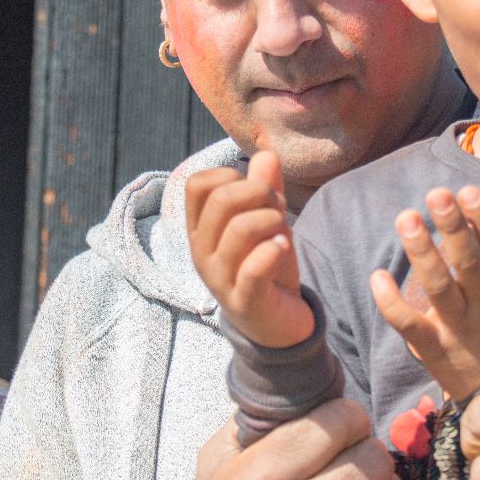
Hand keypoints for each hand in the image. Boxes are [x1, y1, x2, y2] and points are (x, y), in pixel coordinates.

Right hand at [186, 150, 313, 348]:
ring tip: (282, 232)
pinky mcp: (244, 302)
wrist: (276, 326)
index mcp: (200, 229)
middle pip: (220, 200)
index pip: (198, 184)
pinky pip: (253, 269)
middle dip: (259, 193)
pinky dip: (272, 251)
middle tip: (278, 208)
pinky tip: (281, 249)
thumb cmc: (265, 266)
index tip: (255, 190)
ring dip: (272, 220)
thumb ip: (265, 187)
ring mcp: (219, 279)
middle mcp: (201, 253)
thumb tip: (267, 153)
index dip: (230, 175)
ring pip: (240, 230)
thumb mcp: (266, 223)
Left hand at [369, 185, 479, 398]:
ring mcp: (461, 332)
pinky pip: (410, 326)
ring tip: (407, 218)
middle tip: (437, 194)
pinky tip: (378, 276)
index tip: (469, 191)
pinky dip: (392, 303)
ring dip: (423, 253)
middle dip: (454, 227)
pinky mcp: (435, 351)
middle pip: (470, 264)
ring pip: (440, 289)